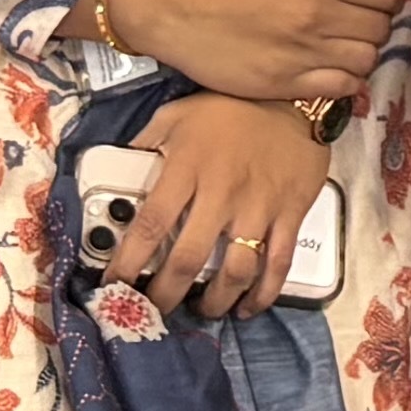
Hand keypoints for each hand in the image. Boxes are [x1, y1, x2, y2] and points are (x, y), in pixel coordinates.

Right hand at [103, 0, 402, 112]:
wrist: (180, 8)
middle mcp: (319, 17)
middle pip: (380, 27)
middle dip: (376, 19)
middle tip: (358, 15)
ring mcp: (304, 55)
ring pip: (366, 60)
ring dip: (365, 50)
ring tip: (347, 41)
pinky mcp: (287, 85)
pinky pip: (341, 89)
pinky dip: (348, 79)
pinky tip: (335, 66)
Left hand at [104, 94, 333, 321]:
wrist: (296, 98)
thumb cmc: (231, 109)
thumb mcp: (179, 114)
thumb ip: (147, 141)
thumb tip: (120, 168)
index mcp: (188, 167)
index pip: (151, 224)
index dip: (128, 262)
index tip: (114, 287)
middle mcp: (222, 192)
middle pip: (188, 259)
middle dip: (166, 295)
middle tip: (154, 312)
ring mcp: (259, 206)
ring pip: (236, 271)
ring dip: (215, 301)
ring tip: (202, 310)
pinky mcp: (290, 213)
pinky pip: (278, 264)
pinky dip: (263, 293)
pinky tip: (248, 306)